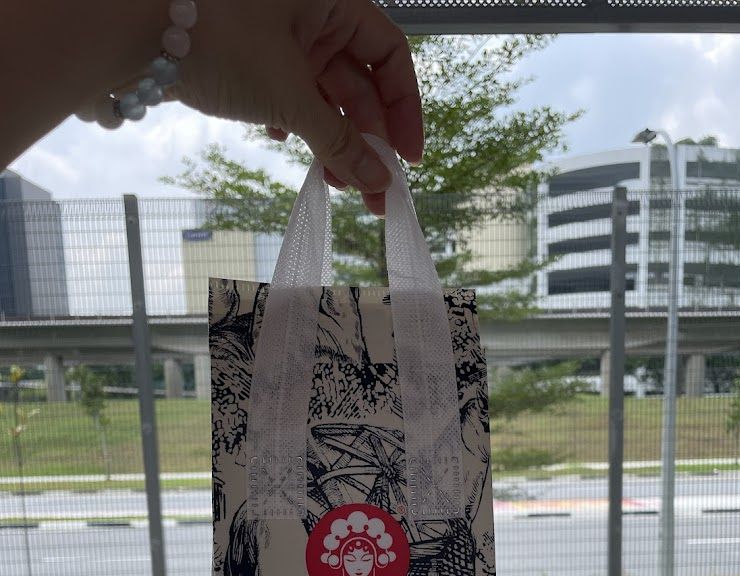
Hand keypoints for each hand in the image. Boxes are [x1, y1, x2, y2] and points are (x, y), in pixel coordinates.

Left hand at [176, 0, 422, 213]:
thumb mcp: (289, 95)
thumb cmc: (218, 40)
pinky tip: (287, 142)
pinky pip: (293, 95)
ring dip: (334, 141)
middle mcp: (312, 11)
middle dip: (368, 139)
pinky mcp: (254, 58)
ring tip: (338, 185)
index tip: (407, 159)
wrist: (132, 32)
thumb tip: (379, 184)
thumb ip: (340, 142)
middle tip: (374, 194)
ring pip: (325, 94)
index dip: (405, 108)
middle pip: (360, 81)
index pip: (390, 53)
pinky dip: (297, 124)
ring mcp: (282, 34)